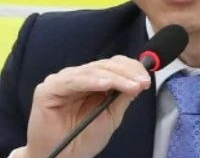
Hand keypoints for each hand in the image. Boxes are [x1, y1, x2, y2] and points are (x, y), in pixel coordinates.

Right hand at [23, 56, 150, 157]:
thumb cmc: (83, 138)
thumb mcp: (111, 115)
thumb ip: (123, 96)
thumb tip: (140, 80)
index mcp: (93, 80)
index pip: (115, 65)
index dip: (132, 68)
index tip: (147, 80)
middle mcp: (78, 76)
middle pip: (106, 65)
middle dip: (128, 73)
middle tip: (142, 83)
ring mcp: (63, 80)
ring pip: (94, 71)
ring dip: (116, 77)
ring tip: (131, 85)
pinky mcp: (49, 89)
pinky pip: (74, 80)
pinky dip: (92, 81)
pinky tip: (107, 85)